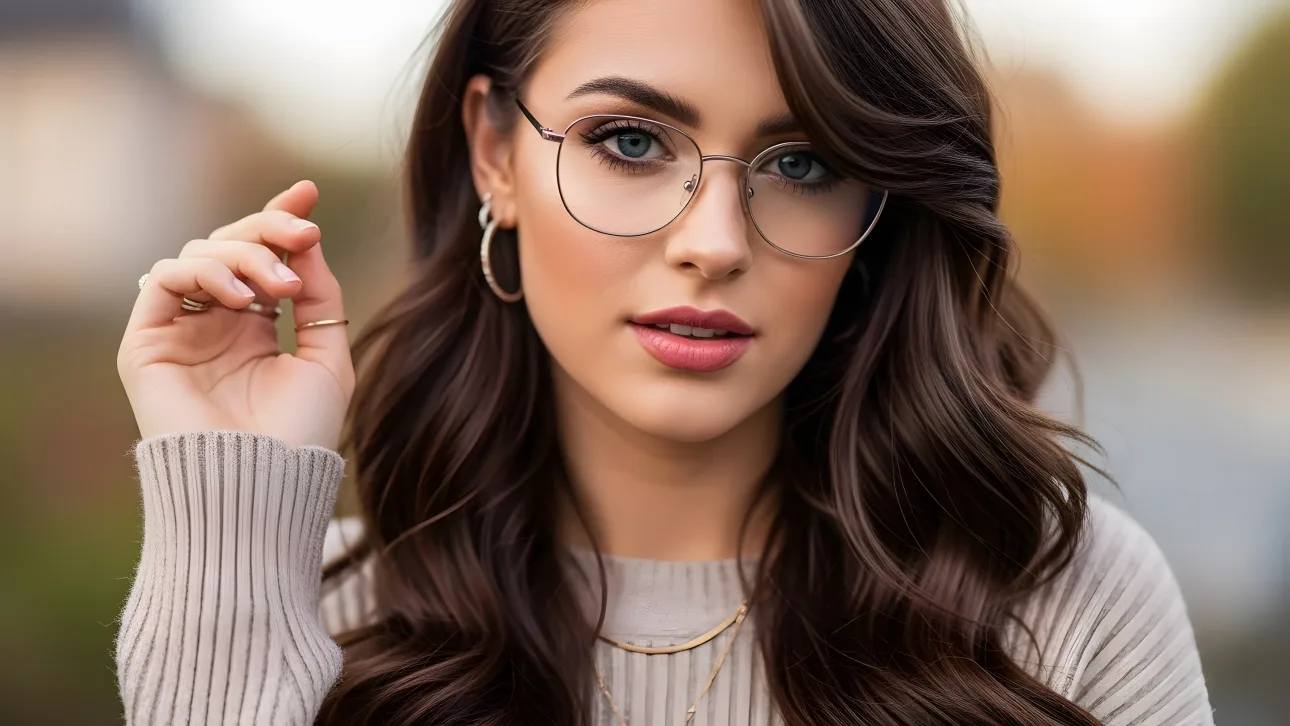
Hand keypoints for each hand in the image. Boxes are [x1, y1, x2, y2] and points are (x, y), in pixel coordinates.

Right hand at [118, 181, 353, 449]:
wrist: (263, 482)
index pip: (261, 257)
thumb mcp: (326, 356)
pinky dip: (204, 271)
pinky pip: (164, 279)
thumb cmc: (299, 434)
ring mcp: (181, 330)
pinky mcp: (147, 343)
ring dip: (245, 255)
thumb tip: (308, 240)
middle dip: (269, 229)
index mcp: (254, 328)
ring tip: (278, 289)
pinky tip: (239, 295)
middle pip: (232, 245)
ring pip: (200, 253)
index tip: (309, 192)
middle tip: (304, 235)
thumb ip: (319, 296)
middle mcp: (215, 324)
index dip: (280, 220)